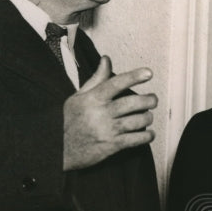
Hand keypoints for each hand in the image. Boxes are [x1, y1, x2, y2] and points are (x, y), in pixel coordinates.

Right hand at [63, 56, 157, 170]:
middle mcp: (101, 113)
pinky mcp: (111, 146)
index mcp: (92, 99)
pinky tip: (148, 133)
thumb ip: (96, 79)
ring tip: (148, 115)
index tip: (148, 73)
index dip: (134, 77)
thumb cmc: (69, 121)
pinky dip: (146, 136)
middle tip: (153, 99)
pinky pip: (135, 140)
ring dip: (148, 117)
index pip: (116, 83)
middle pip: (132, 103)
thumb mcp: (78, 97)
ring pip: (137, 121)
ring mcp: (107, 130)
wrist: (58, 150)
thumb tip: (106, 59)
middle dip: (149, 100)